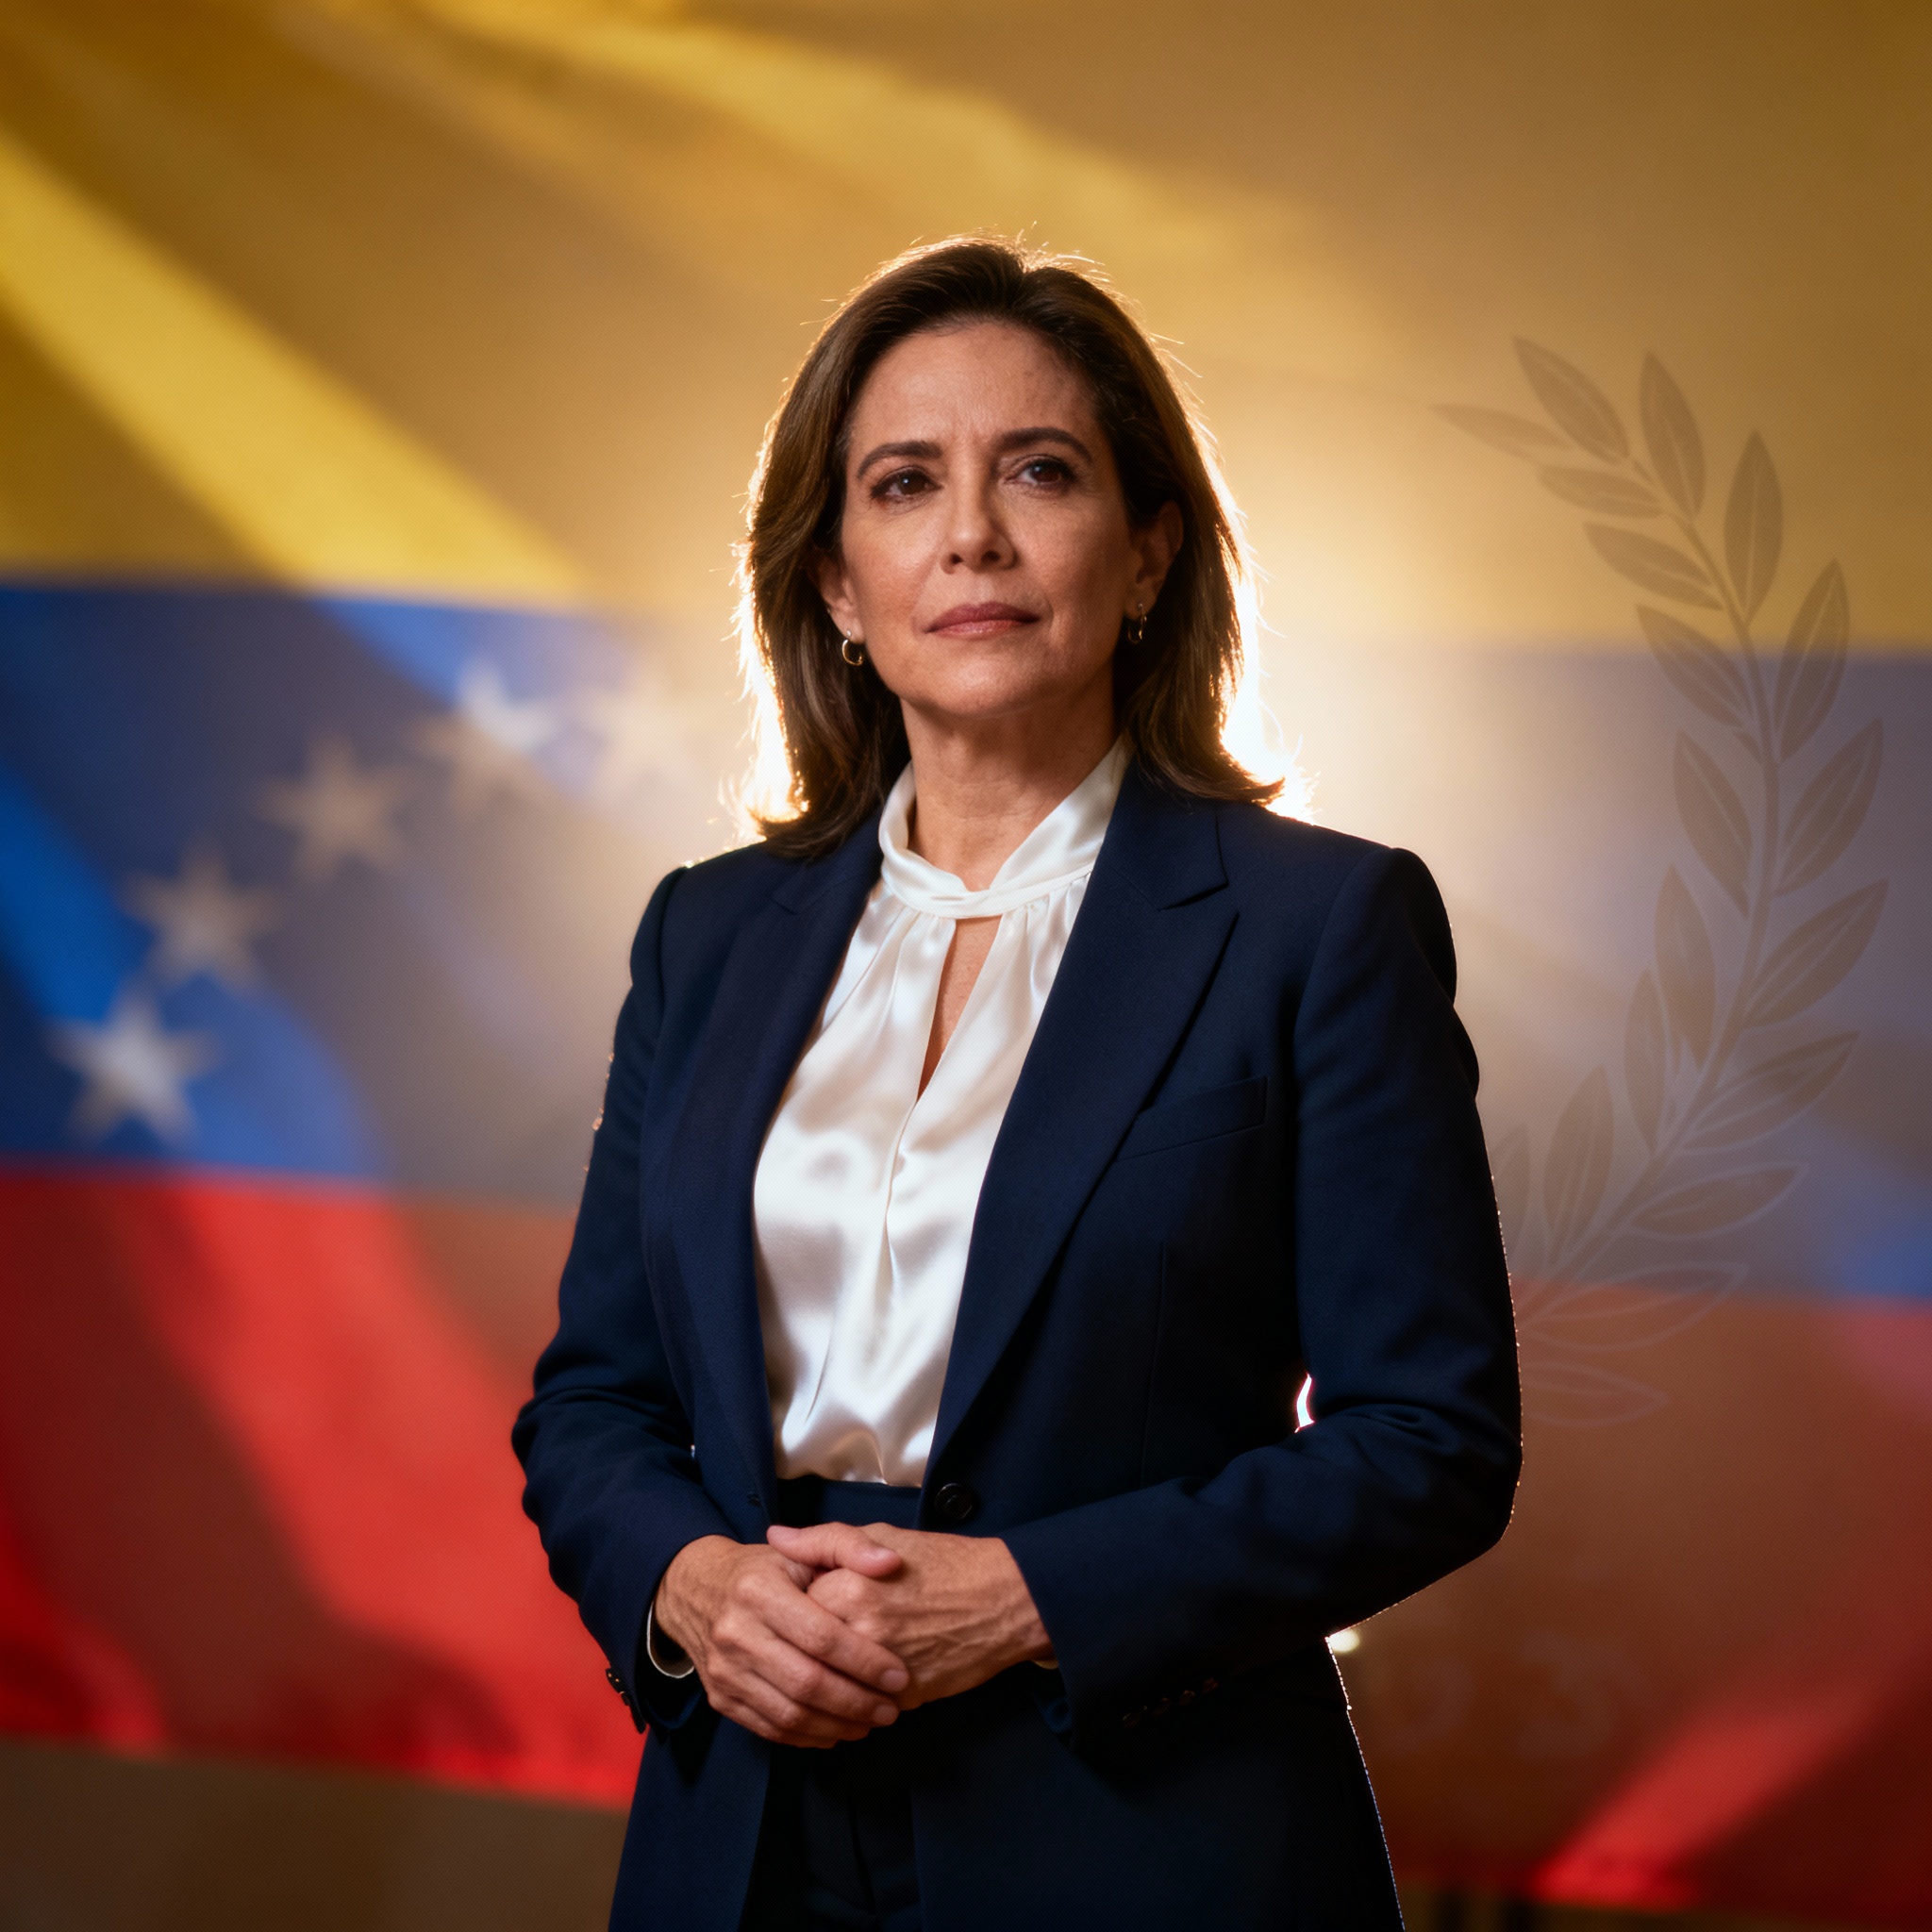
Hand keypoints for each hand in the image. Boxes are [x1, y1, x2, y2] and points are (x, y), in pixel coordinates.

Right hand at [654, 1534, 910, 1747]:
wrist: (696, 1590)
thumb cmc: (765, 1569)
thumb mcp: (804, 1547)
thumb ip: (850, 1546)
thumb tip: (890, 1563)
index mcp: (758, 1591)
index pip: (821, 1636)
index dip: (865, 1660)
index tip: (899, 1675)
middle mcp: (735, 1633)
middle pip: (806, 1682)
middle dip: (856, 1702)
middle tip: (891, 1709)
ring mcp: (724, 1670)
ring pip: (789, 1714)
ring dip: (837, 1725)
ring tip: (870, 1721)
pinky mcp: (719, 1697)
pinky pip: (769, 1729)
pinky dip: (808, 1737)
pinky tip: (836, 1729)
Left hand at [766, 1522, 1052, 1708]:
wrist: (1002, 1600)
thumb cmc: (944, 1563)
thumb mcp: (883, 1535)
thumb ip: (824, 1539)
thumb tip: (776, 1536)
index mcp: (848, 1588)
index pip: (791, 1611)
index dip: (795, 1612)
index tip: (806, 1608)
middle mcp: (859, 1631)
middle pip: (805, 1654)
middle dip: (805, 1652)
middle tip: (816, 1642)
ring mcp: (880, 1670)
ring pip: (828, 1688)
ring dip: (824, 1686)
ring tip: (831, 1672)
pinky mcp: (902, 1698)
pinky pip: (860, 1708)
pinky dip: (855, 1703)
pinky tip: (861, 1689)